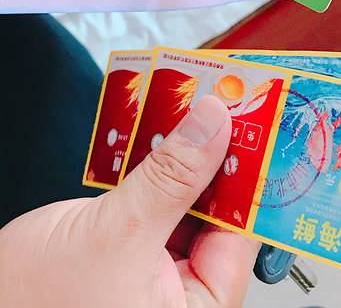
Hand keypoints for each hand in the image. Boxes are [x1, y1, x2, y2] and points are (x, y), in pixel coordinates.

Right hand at [0, 96, 259, 307]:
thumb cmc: (27, 306)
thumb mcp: (117, 233)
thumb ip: (172, 178)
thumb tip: (213, 125)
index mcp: (198, 307)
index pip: (242, 231)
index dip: (250, 175)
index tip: (256, 127)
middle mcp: (184, 291)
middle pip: (218, 212)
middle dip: (218, 160)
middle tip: (226, 110)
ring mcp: (158, 268)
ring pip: (188, 201)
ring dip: (188, 159)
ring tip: (199, 114)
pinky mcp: (135, 246)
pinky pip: (160, 200)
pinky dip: (160, 169)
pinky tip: (165, 136)